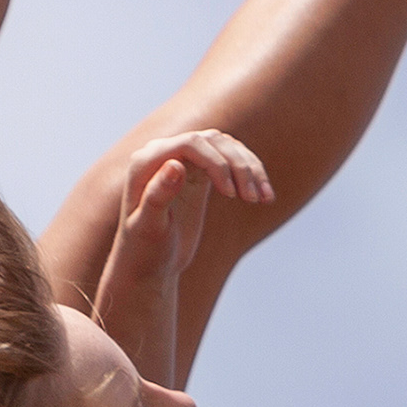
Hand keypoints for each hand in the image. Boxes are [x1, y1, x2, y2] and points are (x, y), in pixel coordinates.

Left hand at [110, 129, 270, 287]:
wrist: (148, 265)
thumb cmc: (143, 250)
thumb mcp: (149, 228)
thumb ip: (157, 196)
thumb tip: (176, 165)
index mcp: (146, 162)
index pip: (190, 144)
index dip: (216, 163)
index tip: (231, 195)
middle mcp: (163, 154)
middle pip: (212, 142)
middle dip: (238, 166)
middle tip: (253, 199)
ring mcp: (182, 161)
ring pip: (225, 147)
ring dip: (249, 168)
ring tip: (263, 199)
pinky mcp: (198, 173)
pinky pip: (228, 160)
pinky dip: (249, 174)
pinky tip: (263, 196)